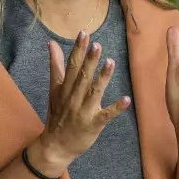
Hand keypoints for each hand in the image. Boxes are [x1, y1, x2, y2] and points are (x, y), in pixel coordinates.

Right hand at [37, 31, 131, 167]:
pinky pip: (106, 115)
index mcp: (64, 88)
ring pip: (94, 92)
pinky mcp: (93, 124)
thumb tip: (52, 43)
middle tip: (97, 44)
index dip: (78, 50)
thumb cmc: (57, 114)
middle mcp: (73, 98)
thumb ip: (56, 65)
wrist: (56, 145)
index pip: (71, 66)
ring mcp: (83, 112)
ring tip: (110, 62)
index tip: (83, 34)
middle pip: (82, 77)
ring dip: (102, 78)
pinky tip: (126, 99)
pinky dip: (115, 108)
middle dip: (89, 61)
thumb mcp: (54, 89)